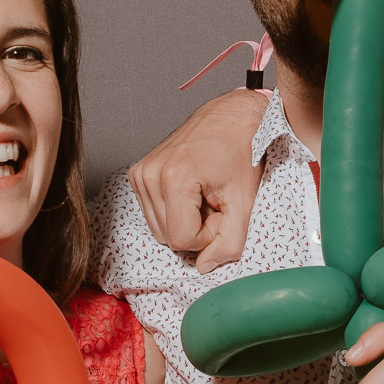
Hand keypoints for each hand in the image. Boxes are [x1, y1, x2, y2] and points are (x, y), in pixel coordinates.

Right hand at [129, 88, 269, 270]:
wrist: (232, 116)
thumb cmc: (243, 151)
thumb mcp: (245, 202)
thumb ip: (230, 243)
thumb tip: (205, 267)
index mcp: (173, 178)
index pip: (182, 240)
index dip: (208, 235)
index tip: (223, 210)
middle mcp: (149, 174)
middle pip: (168, 237)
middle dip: (197, 228)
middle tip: (216, 201)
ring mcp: (140, 172)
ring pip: (160, 228)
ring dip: (186, 220)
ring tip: (205, 194)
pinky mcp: (138, 173)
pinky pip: (155, 213)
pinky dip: (176, 210)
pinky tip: (193, 190)